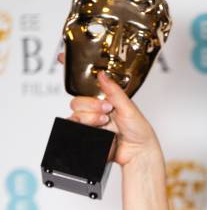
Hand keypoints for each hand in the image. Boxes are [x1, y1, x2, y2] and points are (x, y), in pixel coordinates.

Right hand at [58, 52, 160, 166]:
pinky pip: (74, 128)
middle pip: (77, 100)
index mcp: (107, 98)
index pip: (87, 83)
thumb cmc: (140, 131)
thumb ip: (114, 92)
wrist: (138, 153)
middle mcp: (97, 109)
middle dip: (91, 105)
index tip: (62, 57)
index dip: (74, 71)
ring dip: (89, 117)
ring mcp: (91, 122)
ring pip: (75, 113)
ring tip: (104, 122)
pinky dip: (83, 127)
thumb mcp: (129, 108)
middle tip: (107, 110)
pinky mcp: (87, 135)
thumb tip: (102, 74)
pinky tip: (96, 129)